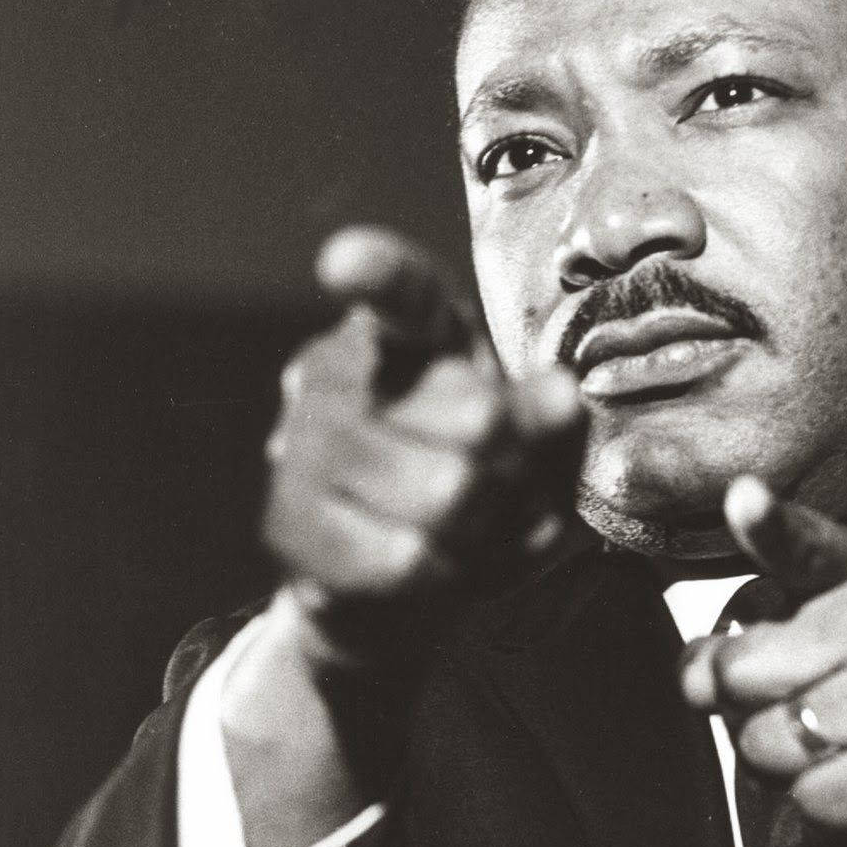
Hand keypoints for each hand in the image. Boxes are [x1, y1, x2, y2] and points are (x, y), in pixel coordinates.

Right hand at [262, 225, 584, 666]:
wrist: (410, 582)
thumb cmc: (478, 485)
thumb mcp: (533, 444)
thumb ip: (550, 415)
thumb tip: (559, 396)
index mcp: (407, 331)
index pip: (401, 293)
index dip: (376, 272)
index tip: (345, 264)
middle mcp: (338, 371)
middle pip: (478, 419)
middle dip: (519, 471)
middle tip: (506, 487)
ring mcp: (303, 445)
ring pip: (448, 494)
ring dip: (489, 530)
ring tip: (473, 530)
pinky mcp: (287, 522)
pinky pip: (405, 557)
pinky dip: (446, 575)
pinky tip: (436, 567)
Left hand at [679, 476, 846, 846]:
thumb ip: (764, 628)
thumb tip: (695, 677)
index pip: (809, 545)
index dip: (769, 523)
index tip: (742, 498)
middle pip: (743, 673)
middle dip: (736, 701)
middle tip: (777, 703)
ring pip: (768, 742)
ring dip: (775, 759)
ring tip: (823, 744)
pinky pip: (811, 796)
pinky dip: (817, 799)